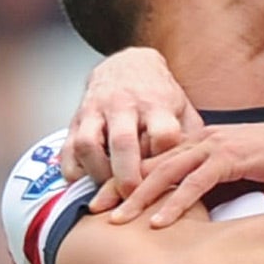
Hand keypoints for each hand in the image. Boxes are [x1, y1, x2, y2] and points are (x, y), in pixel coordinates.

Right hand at [63, 47, 202, 209]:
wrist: (127, 65)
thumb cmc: (158, 96)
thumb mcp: (182, 108)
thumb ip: (190, 137)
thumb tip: (196, 171)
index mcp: (155, 103)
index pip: (163, 135)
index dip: (165, 158)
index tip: (166, 174)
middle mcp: (123, 105)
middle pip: (123, 142)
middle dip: (127, 176)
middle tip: (132, 198)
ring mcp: (95, 111)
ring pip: (88, 144)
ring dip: (97, 174)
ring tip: (109, 192)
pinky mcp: (76, 120)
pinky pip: (67, 149)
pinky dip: (74, 171)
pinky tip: (87, 183)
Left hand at [109, 116, 263, 226]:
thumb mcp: (240, 167)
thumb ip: (217, 178)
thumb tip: (198, 203)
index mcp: (201, 140)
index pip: (155, 159)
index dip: (126, 178)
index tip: (103, 198)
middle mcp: (202, 139)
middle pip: (149, 164)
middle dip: (118, 187)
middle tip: (92, 211)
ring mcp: (216, 146)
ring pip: (165, 173)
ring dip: (138, 198)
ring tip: (116, 222)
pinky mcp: (233, 157)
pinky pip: (196, 184)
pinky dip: (175, 203)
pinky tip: (158, 222)